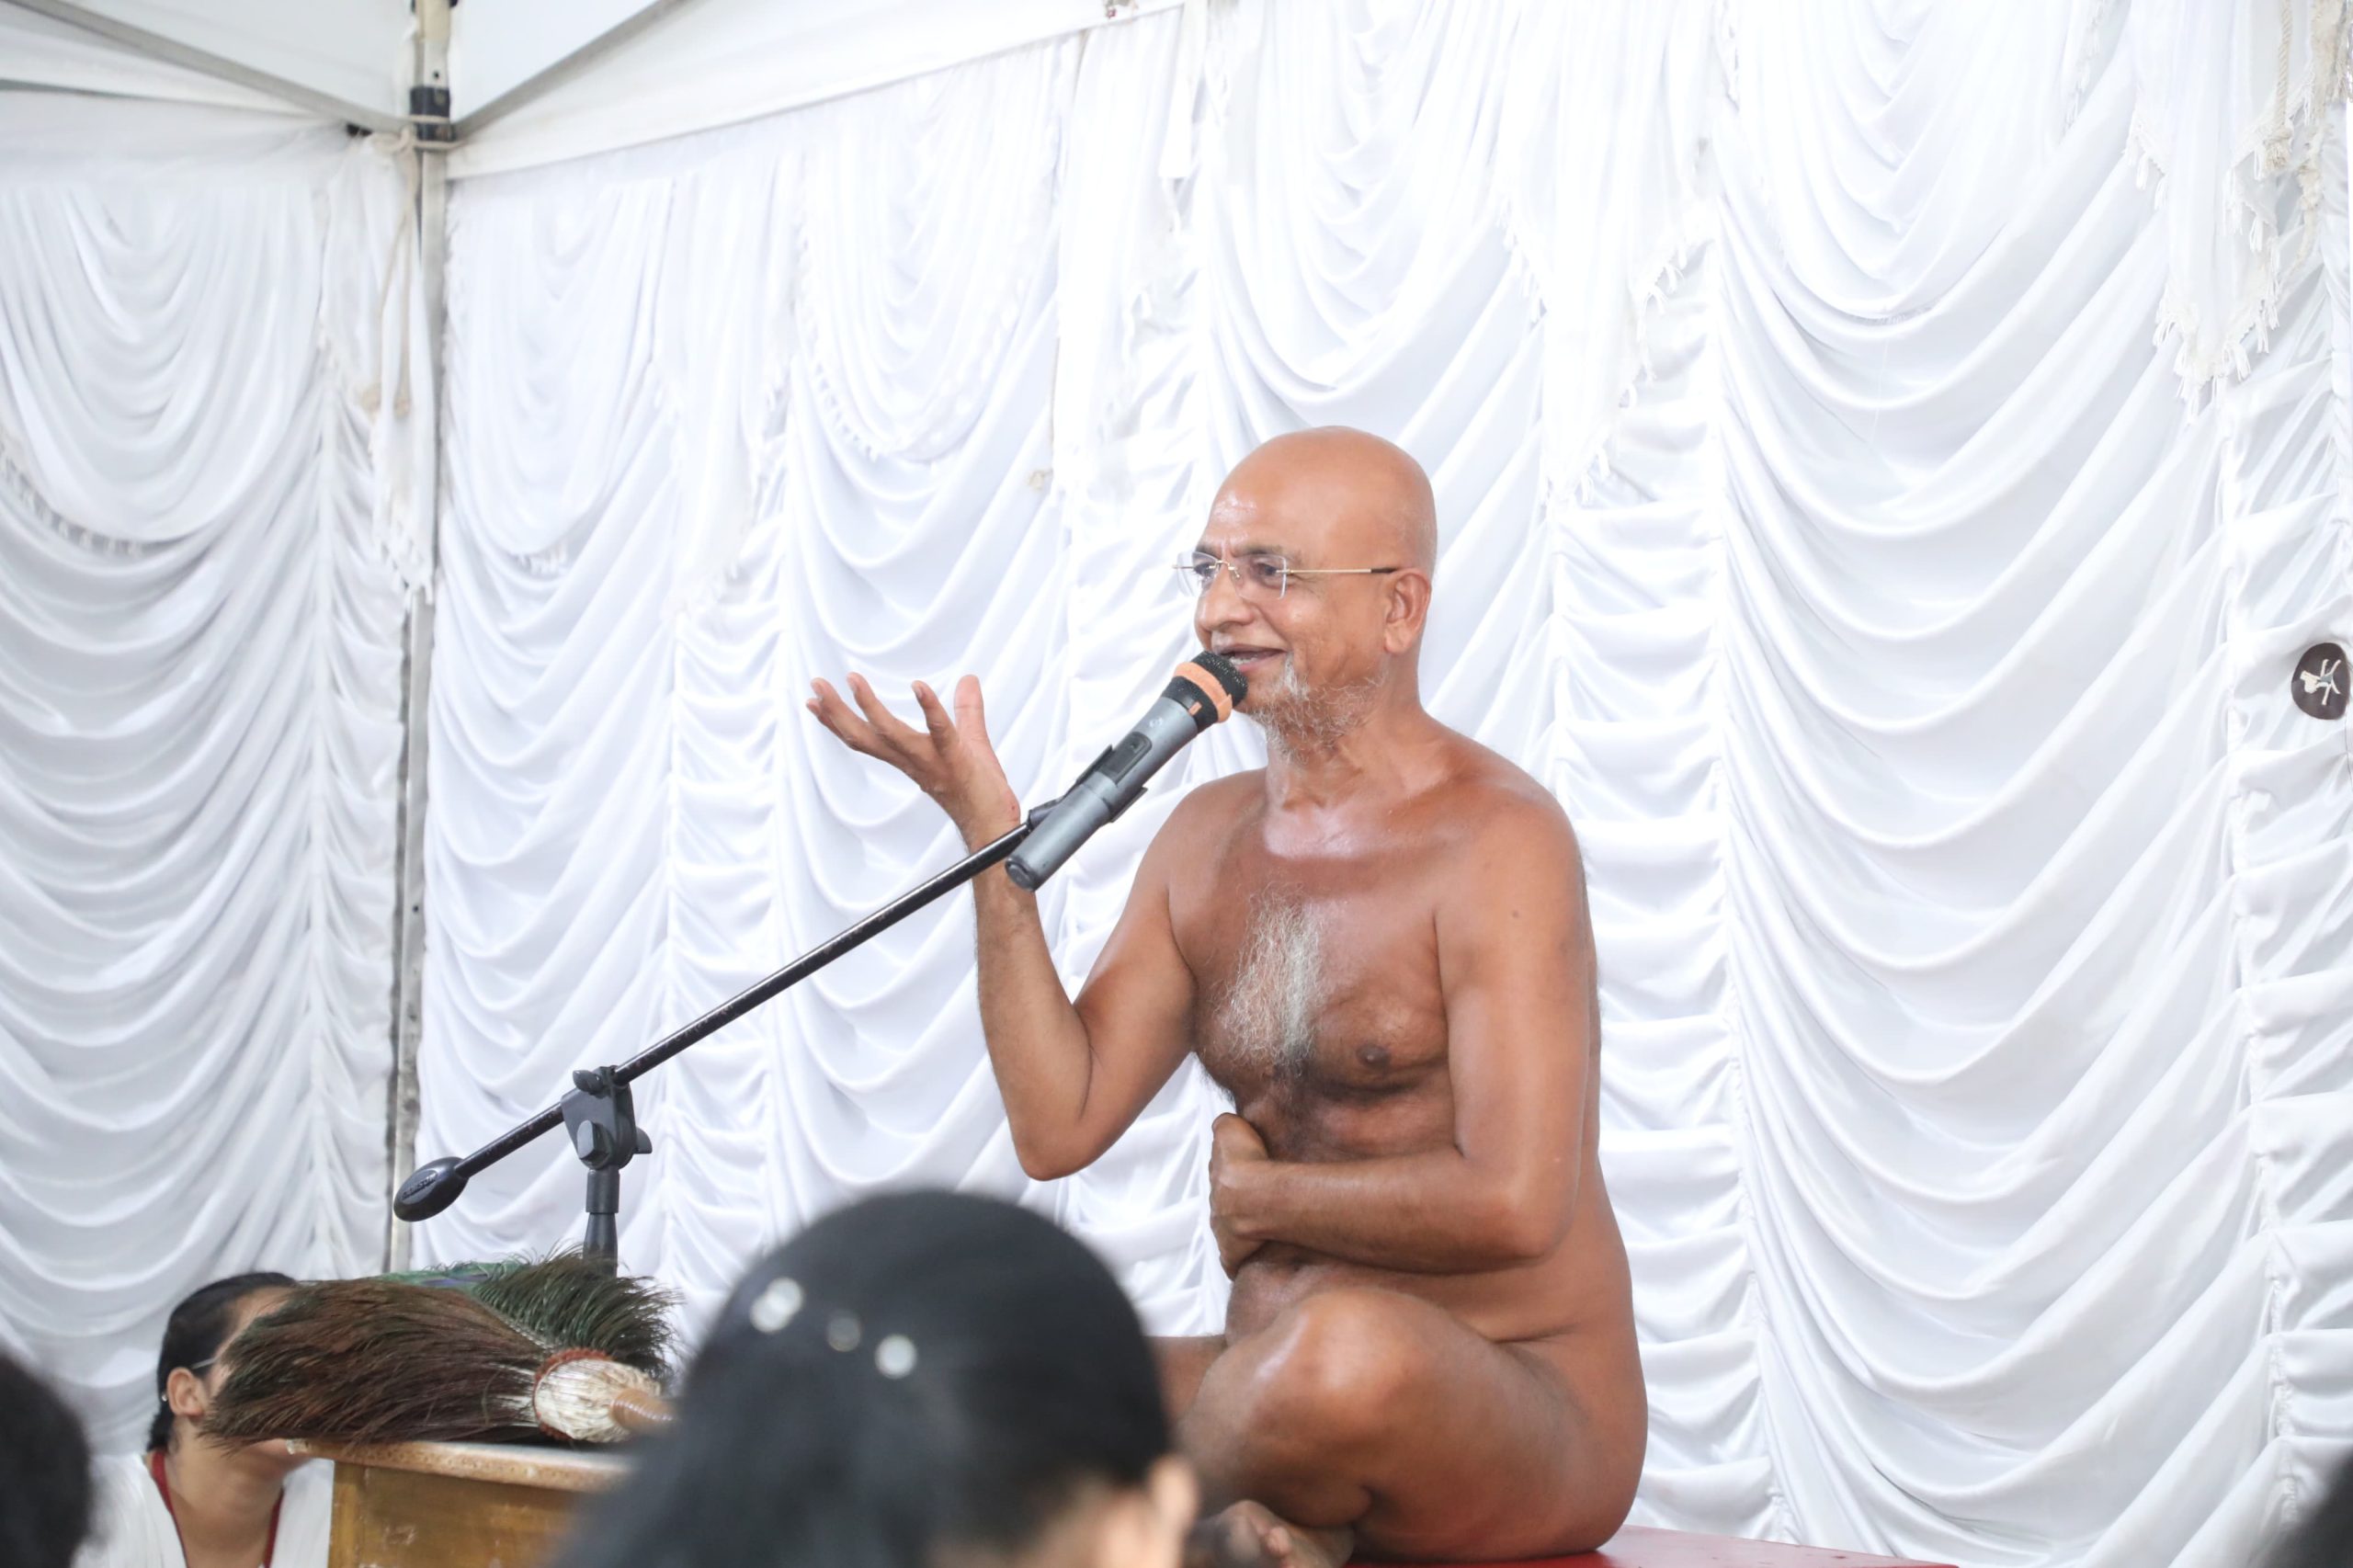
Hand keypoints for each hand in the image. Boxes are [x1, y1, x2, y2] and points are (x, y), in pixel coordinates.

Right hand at [806, 673, 1022, 847]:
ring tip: (853, 679)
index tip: (815, 702)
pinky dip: (929, 708)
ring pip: (891, 733)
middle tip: (816, 685)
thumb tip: (969, 680)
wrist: (994, 823)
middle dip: (836, 712)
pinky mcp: (956, 757)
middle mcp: (912, 760)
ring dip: (869, 706)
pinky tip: (918, 686)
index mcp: (908, 758)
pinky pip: (940, 731)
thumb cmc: (980, 789)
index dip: (836, 721)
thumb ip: (967, 709)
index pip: (865, 738)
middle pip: (864, 737)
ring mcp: (931, 760)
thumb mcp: (970, 740)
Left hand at [1208, 1112, 1270, 1277]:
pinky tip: (1253, 1259)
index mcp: (1217, 1179)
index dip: (1235, 1176)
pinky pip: (1233, 1261)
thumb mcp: (1231, 1127)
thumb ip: (1224, 1125)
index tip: (1246, 1176)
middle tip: (1257, 1203)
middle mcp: (1215, 1207)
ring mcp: (1222, 1233)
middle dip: (1236, 1204)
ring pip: (1228, 1232)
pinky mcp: (1232, 1256)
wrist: (1256, 1196)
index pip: (1222, 1177)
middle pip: (1223, 1206)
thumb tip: (1222, 1124)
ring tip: (1261, 1228)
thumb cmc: (1248, 1161)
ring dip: (1241, 1231)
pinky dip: (1240, 1260)